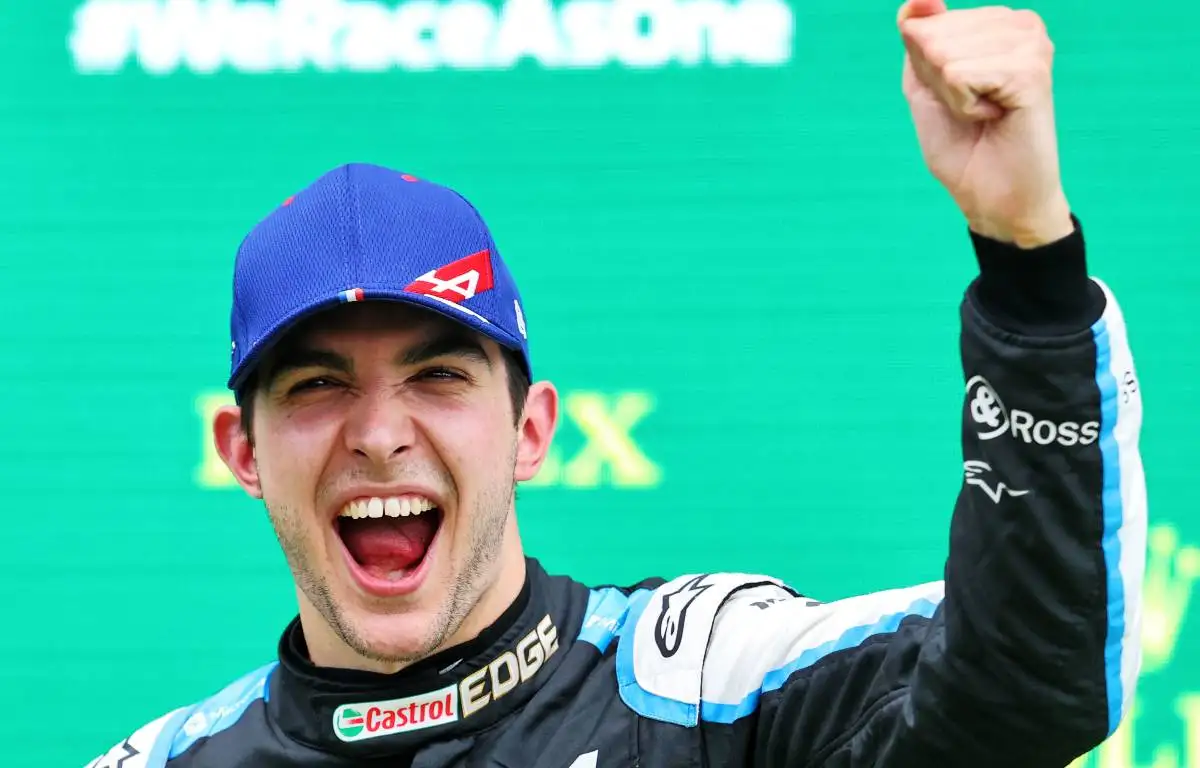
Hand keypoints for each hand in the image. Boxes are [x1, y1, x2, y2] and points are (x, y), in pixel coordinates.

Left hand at [897, 0, 1074, 247]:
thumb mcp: (925, 85)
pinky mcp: (1031, 71)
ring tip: (984, 115)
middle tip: (972, 110)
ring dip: (953, 96)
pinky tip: (994, 118)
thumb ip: (918, 39)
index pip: (925, 24)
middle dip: (939, 82)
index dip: (927, 71)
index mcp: (997, 24)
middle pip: (933, 35)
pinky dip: (964, 105)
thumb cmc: (963, 145)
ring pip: (945, 54)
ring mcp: (1030, 45)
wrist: (992, 198)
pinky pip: (960, 74)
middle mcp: (1021, 25)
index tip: (958, 97)